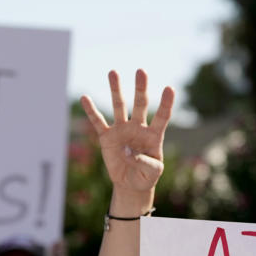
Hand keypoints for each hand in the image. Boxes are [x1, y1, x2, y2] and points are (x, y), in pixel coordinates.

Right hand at [80, 69, 174, 195]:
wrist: (130, 184)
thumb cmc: (146, 177)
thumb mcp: (152, 173)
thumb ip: (145, 162)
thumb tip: (127, 151)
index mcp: (153, 135)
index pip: (162, 116)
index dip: (165, 103)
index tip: (169, 88)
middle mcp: (138, 127)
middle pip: (140, 104)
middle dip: (141, 88)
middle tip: (141, 71)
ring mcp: (122, 130)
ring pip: (119, 106)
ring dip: (116, 89)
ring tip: (113, 72)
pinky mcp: (107, 137)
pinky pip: (98, 122)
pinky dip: (91, 110)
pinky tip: (85, 98)